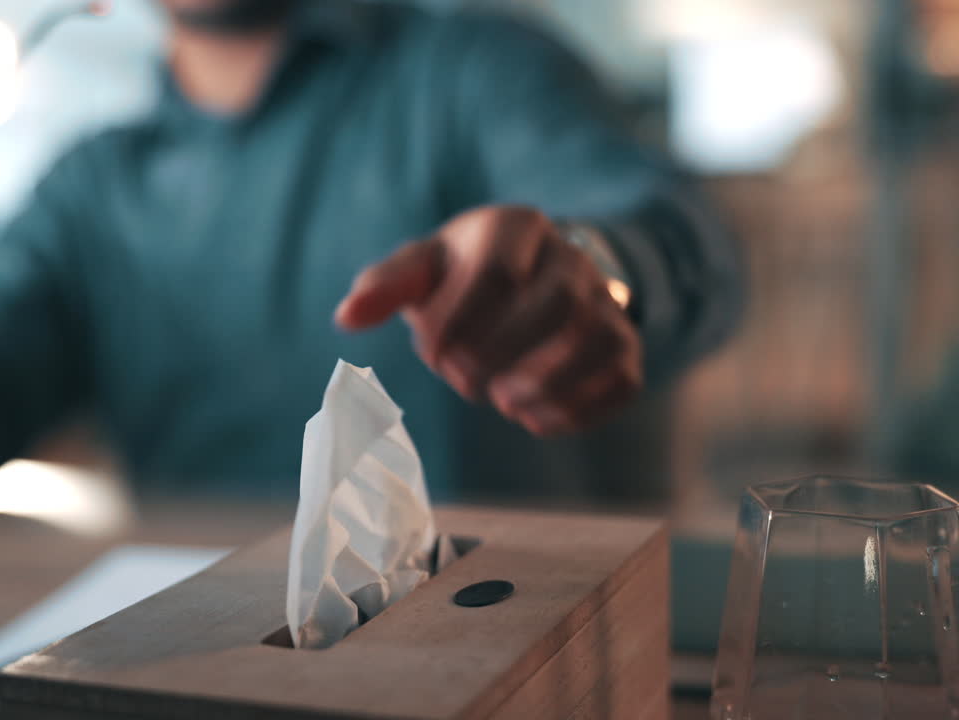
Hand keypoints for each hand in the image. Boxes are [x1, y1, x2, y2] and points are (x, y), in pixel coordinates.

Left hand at [335, 205, 641, 435]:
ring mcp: (605, 301)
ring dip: (543, 383)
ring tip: (501, 401)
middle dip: (501, 354)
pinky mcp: (624, 346)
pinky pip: (621, 379)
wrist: (531, 281)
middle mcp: (570, 258)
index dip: (459, 320)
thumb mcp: (423, 270)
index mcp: (515, 227)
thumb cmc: (462, 278)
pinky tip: (534, 418)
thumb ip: (385, 287)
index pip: (497, 270)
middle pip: (555, 305)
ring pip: (596, 339)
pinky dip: (578, 408)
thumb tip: (347, 316)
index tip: (432, 352)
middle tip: (463, 382)